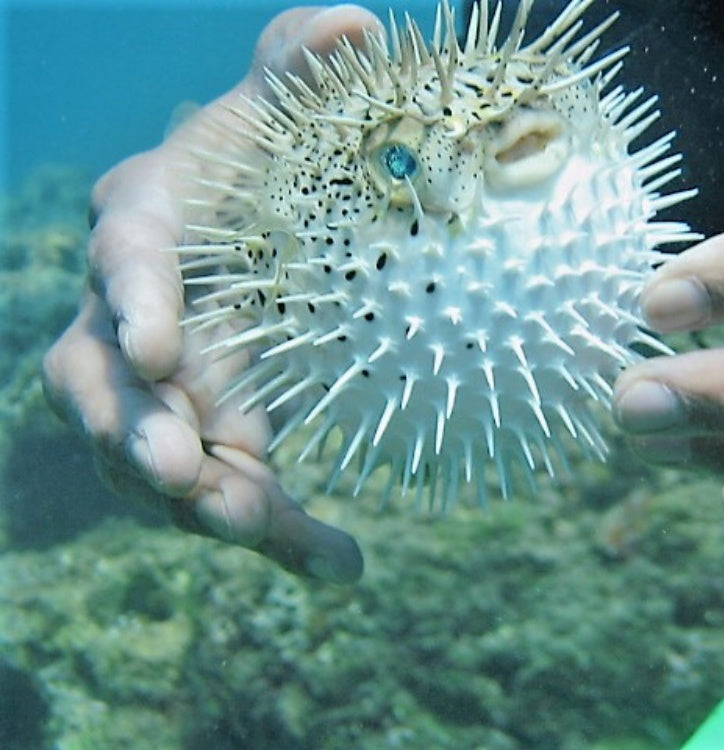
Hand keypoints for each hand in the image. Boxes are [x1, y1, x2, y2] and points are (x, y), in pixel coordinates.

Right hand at [43, 6, 380, 581]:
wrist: (275, 244)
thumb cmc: (271, 171)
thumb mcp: (286, 115)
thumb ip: (304, 69)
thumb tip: (359, 25)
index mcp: (152, 228)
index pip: (125, 255)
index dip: (132, 300)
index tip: (161, 351)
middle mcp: (132, 318)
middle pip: (105, 384)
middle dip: (135, 434)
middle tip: (183, 477)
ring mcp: (161, 393)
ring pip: (153, 459)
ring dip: (200, 500)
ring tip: (259, 529)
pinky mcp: (208, 443)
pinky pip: (232, 495)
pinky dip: (281, 534)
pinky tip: (340, 564)